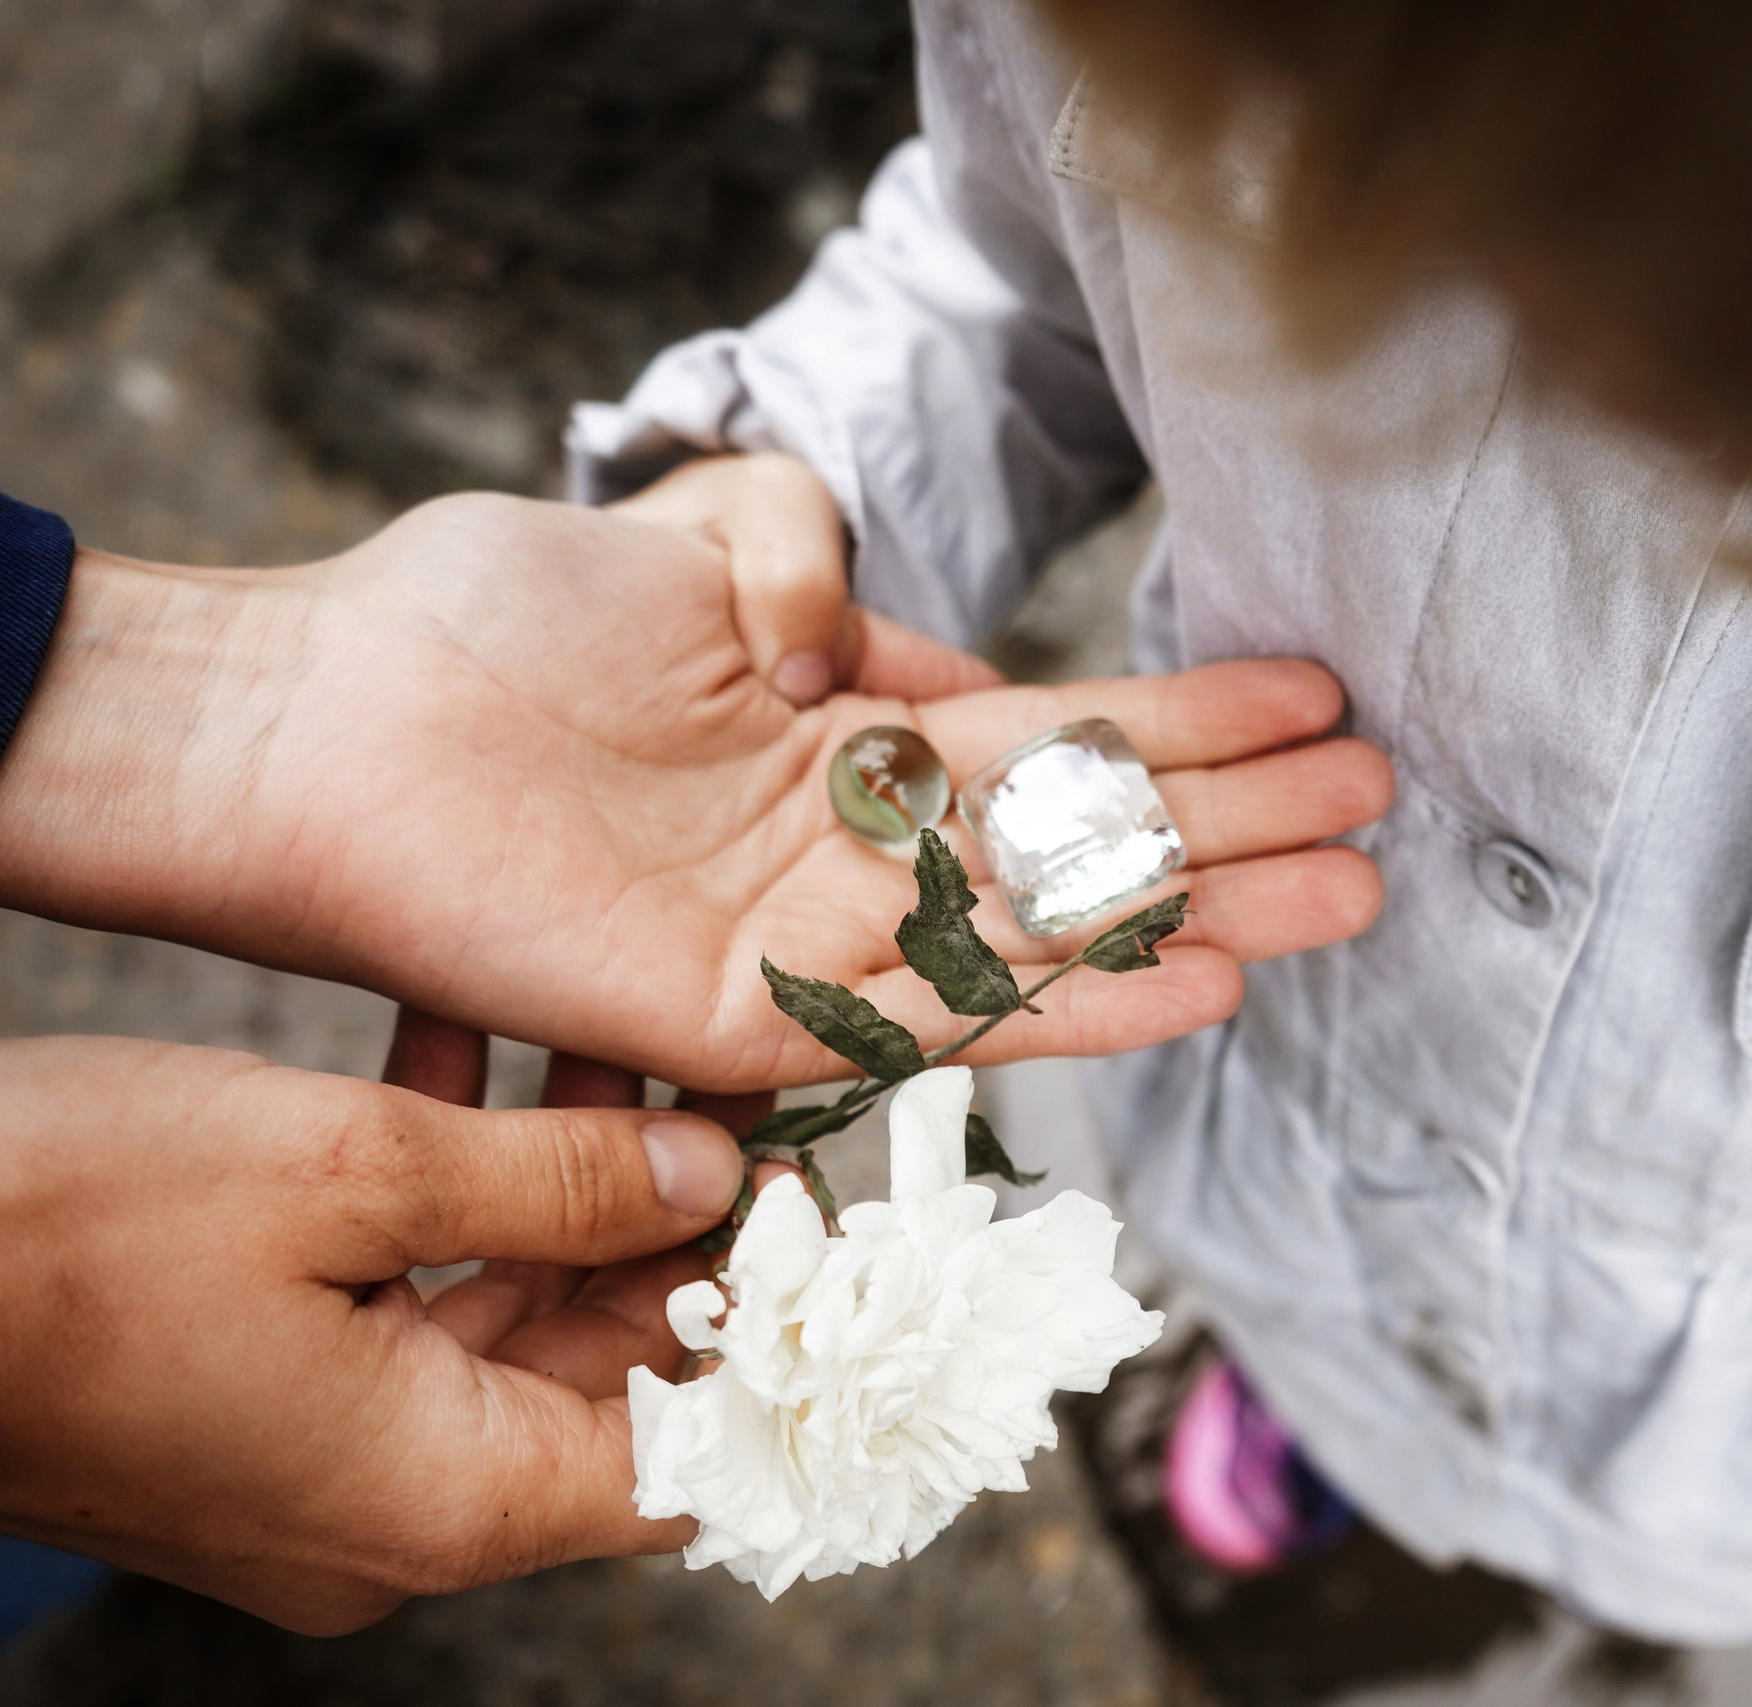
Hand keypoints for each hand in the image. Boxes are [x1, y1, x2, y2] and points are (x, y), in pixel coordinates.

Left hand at [0, 492, 1390, 1090]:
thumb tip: (883, 622)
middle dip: (1240, 822)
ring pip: (1055, 929)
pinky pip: (952, 1014)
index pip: (1056, 735)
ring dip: (1207, 910)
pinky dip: (1081, 998)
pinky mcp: (765, 1016)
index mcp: (851, 733)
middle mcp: (860, 845)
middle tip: (1382, 812)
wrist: (327, 727)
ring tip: (1348, 893)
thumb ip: (809, 565)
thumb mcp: (687, 543)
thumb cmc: (482, 624)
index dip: (1187, 722)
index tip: (1311, 699)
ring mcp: (821, 938)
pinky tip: (1205, 973)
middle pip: (1087, 840)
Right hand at [0, 1034, 744, 1633]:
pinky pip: (403, 1303)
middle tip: (723, 1089)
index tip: (817, 1210)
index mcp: (441, 1500)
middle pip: (605, 1378)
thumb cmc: (55, 1229)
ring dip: (561, 1183)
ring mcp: (321, 1466)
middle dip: (669, 1225)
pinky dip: (451, 1194)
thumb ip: (552, 1179)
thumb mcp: (346, 1169)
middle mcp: (393, 1513)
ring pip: (507, 1321)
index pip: (688, 1460)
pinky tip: (468, 1055)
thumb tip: (704, 1172)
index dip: (772, 1334)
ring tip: (610, 1044)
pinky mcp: (258, 1405)